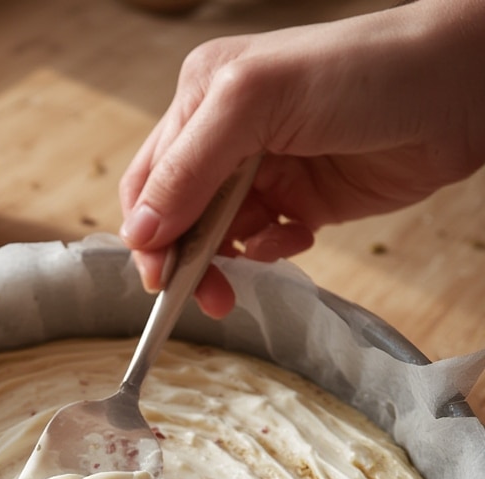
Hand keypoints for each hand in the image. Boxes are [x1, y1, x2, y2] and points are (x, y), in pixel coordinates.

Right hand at [119, 0, 484, 316]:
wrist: (457, 89)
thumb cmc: (362, 69)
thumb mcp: (255, 103)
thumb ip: (190, 167)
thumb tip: (140, 232)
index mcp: (203, 99)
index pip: (149, 180)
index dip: (147, 232)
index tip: (159, 278)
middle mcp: (229, 136)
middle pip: (180, 217)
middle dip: (187, 259)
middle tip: (205, 296)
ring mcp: (269, 171)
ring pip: (221, 237)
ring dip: (228, 263)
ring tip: (244, 280)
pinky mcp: (305, 202)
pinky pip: (267, 245)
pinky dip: (272, 254)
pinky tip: (294, 240)